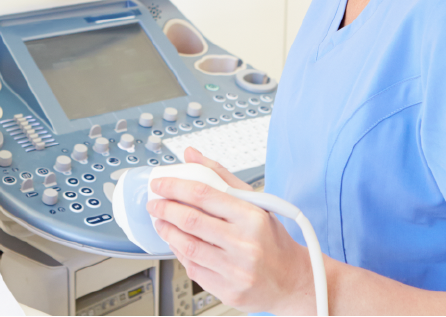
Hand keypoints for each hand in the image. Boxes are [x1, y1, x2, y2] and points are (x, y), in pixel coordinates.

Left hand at [146, 147, 315, 314]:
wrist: (290, 279)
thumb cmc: (271, 237)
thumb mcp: (255, 201)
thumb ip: (221, 176)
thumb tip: (193, 155)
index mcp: (252, 216)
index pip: (205, 194)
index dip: (176, 186)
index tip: (161, 183)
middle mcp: (244, 243)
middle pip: (192, 220)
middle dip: (166, 209)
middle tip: (155, 203)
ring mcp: (235, 270)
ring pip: (188, 246)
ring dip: (168, 231)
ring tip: (162, 222)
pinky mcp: (228, 291)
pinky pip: (194, 269)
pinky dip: (180, 253)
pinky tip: (177, 243)